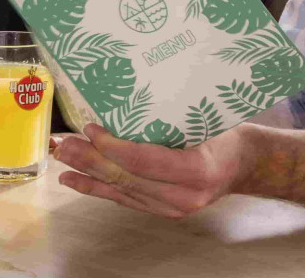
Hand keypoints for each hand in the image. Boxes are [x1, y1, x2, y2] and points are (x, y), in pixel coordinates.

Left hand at [51, 124, 251, 217]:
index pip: (145, 160)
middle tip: (65, 144)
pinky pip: (124, 199)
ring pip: (121, 190)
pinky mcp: (162, 211)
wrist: (242, 163)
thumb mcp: (207, 118)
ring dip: (87, 173)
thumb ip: (172, 116)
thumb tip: (127, 94)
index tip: (91, 128)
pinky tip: (74, 180)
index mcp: (198, 170)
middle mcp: (185, 196)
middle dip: (91, 160)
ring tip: (62, 158)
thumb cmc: (226, 132)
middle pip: (127, 177)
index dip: (114, 146)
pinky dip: (96, 189)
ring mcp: (172, 208)